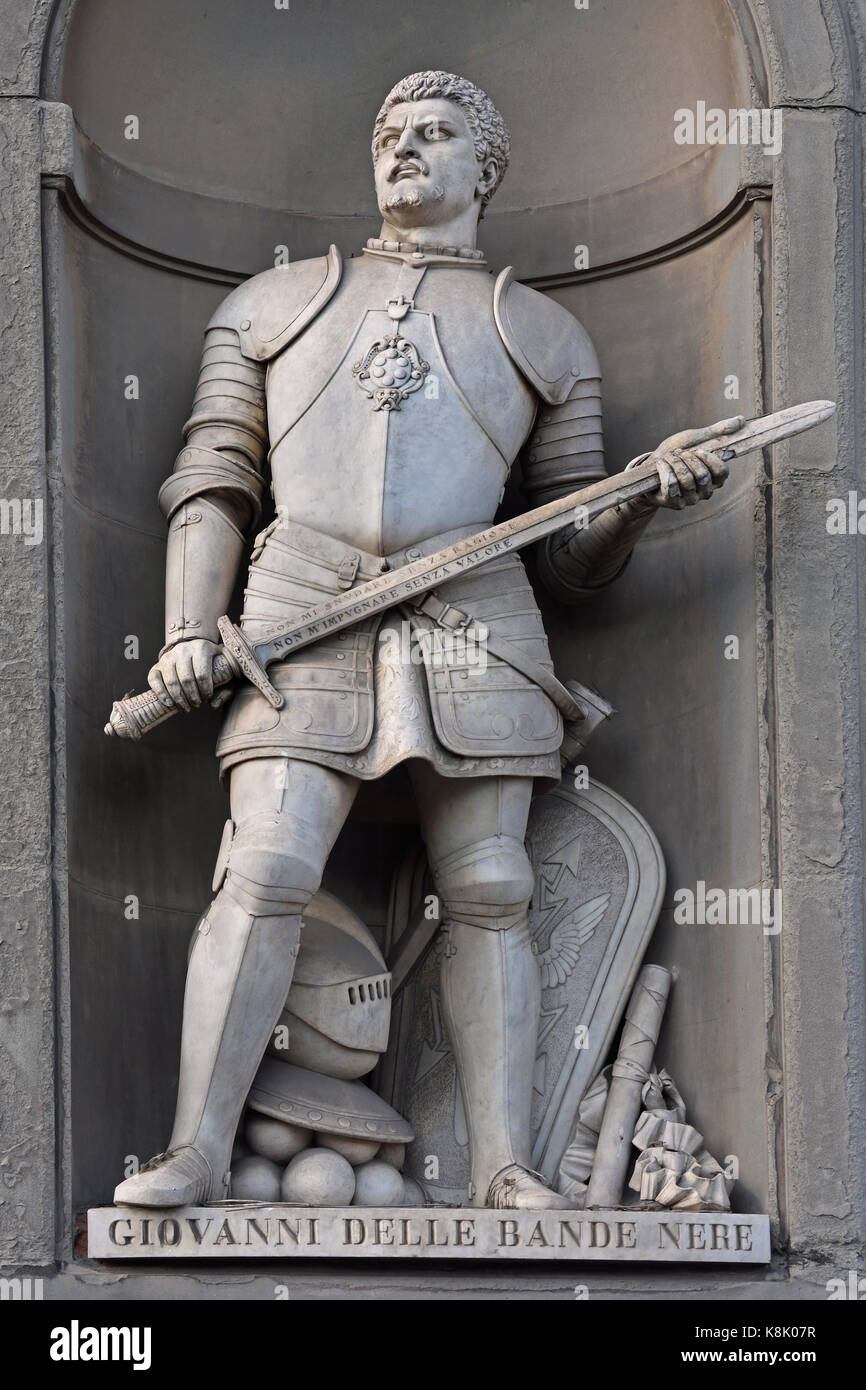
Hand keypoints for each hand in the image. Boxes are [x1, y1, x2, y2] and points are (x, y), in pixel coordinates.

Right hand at [147, 638, 220, 711]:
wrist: (194, 650)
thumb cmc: (212, 662)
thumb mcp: (224, 668)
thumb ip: (226, 685)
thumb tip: (214, 705)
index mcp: (201, 647)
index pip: (202, 673)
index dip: (205, 690)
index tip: (208, 697)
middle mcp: (183, 649)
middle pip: (186, 679)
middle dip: (193, 696)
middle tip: (198, 704)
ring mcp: (168, 656)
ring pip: (171, 681)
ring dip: (179, 699)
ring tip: (187, 707)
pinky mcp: (156, 665)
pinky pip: (154, 680)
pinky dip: (161, 694)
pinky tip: (170, 703)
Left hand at [628, 415, 743, 510]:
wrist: (649, 468)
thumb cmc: (676, 453)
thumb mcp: (696, 438)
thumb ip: (718, 430)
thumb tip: (741, 419)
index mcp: (715, 479)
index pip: (722, 473)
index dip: (709, 459)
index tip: (697, 450)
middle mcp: (705, 492)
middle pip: (702, 475)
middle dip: (687, 458)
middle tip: (678, 453)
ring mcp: (690, 500)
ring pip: (686, 480)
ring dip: (674, 462)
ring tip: (668, 457)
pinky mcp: (673, 503)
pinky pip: (671, 485)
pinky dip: (664, 469)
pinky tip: (660, 463)